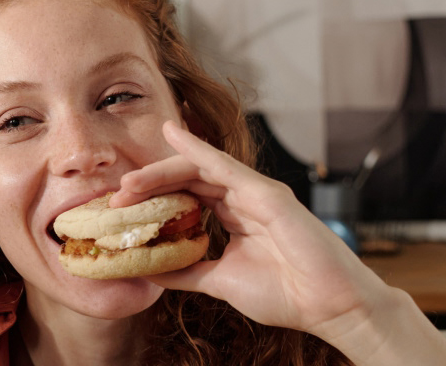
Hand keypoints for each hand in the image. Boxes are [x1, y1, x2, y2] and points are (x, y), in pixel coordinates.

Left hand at [112, 121, 445, 363]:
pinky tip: (174, 136)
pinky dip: (197, 149)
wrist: (329, 308)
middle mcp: (243, 198)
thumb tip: (152, 271)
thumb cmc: (286, 294)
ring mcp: (256, 192)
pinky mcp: (268, 193)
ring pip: (199, 168)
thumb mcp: (220, 282)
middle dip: (148, 183)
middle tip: (116, 194)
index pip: (185, 195)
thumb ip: (189, 271)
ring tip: (129, 183)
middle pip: (186, 178)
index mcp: (233, 216)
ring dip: (160, 172)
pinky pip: (225, 165)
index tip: (120, 207)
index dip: (152, 196)